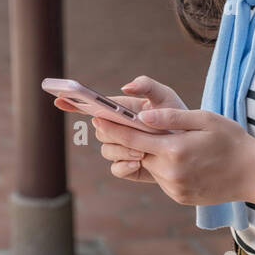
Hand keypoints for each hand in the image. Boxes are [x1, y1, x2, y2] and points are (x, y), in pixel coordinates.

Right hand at [54, 76, 186, 182]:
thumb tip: (125, 86)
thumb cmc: (177, 116)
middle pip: (99, 130)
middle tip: (126, 133)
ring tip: (141, 152)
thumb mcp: (165, 96)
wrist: (194, 145)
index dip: (73, 103)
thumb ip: (147, 85)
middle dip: (109, 131)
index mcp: (120, 110)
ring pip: (107, 150)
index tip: (60, 99)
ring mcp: (122, 149)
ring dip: (121, 150)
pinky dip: (124, 166)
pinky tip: (138, 163)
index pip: (91, 106)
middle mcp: (117, 129)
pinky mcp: (130, 167)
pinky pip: (116, 169)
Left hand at [92, 107, 254, 205]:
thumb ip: (171, 118)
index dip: (112, 128)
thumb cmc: (232, 140)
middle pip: (136, 153)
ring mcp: (174, 188)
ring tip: (149, 138)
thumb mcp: (205, 119)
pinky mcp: (179, 197)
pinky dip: (160, 166)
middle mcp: (170, 172)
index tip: (96, 118)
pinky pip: (161, 178)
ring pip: (147, 166)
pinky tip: (173, 156)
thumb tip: (142, 117)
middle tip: (109, 125)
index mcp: (174, 150)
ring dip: (144, 153)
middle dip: (122, 140)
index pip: (132, 138)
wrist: (254, 174)